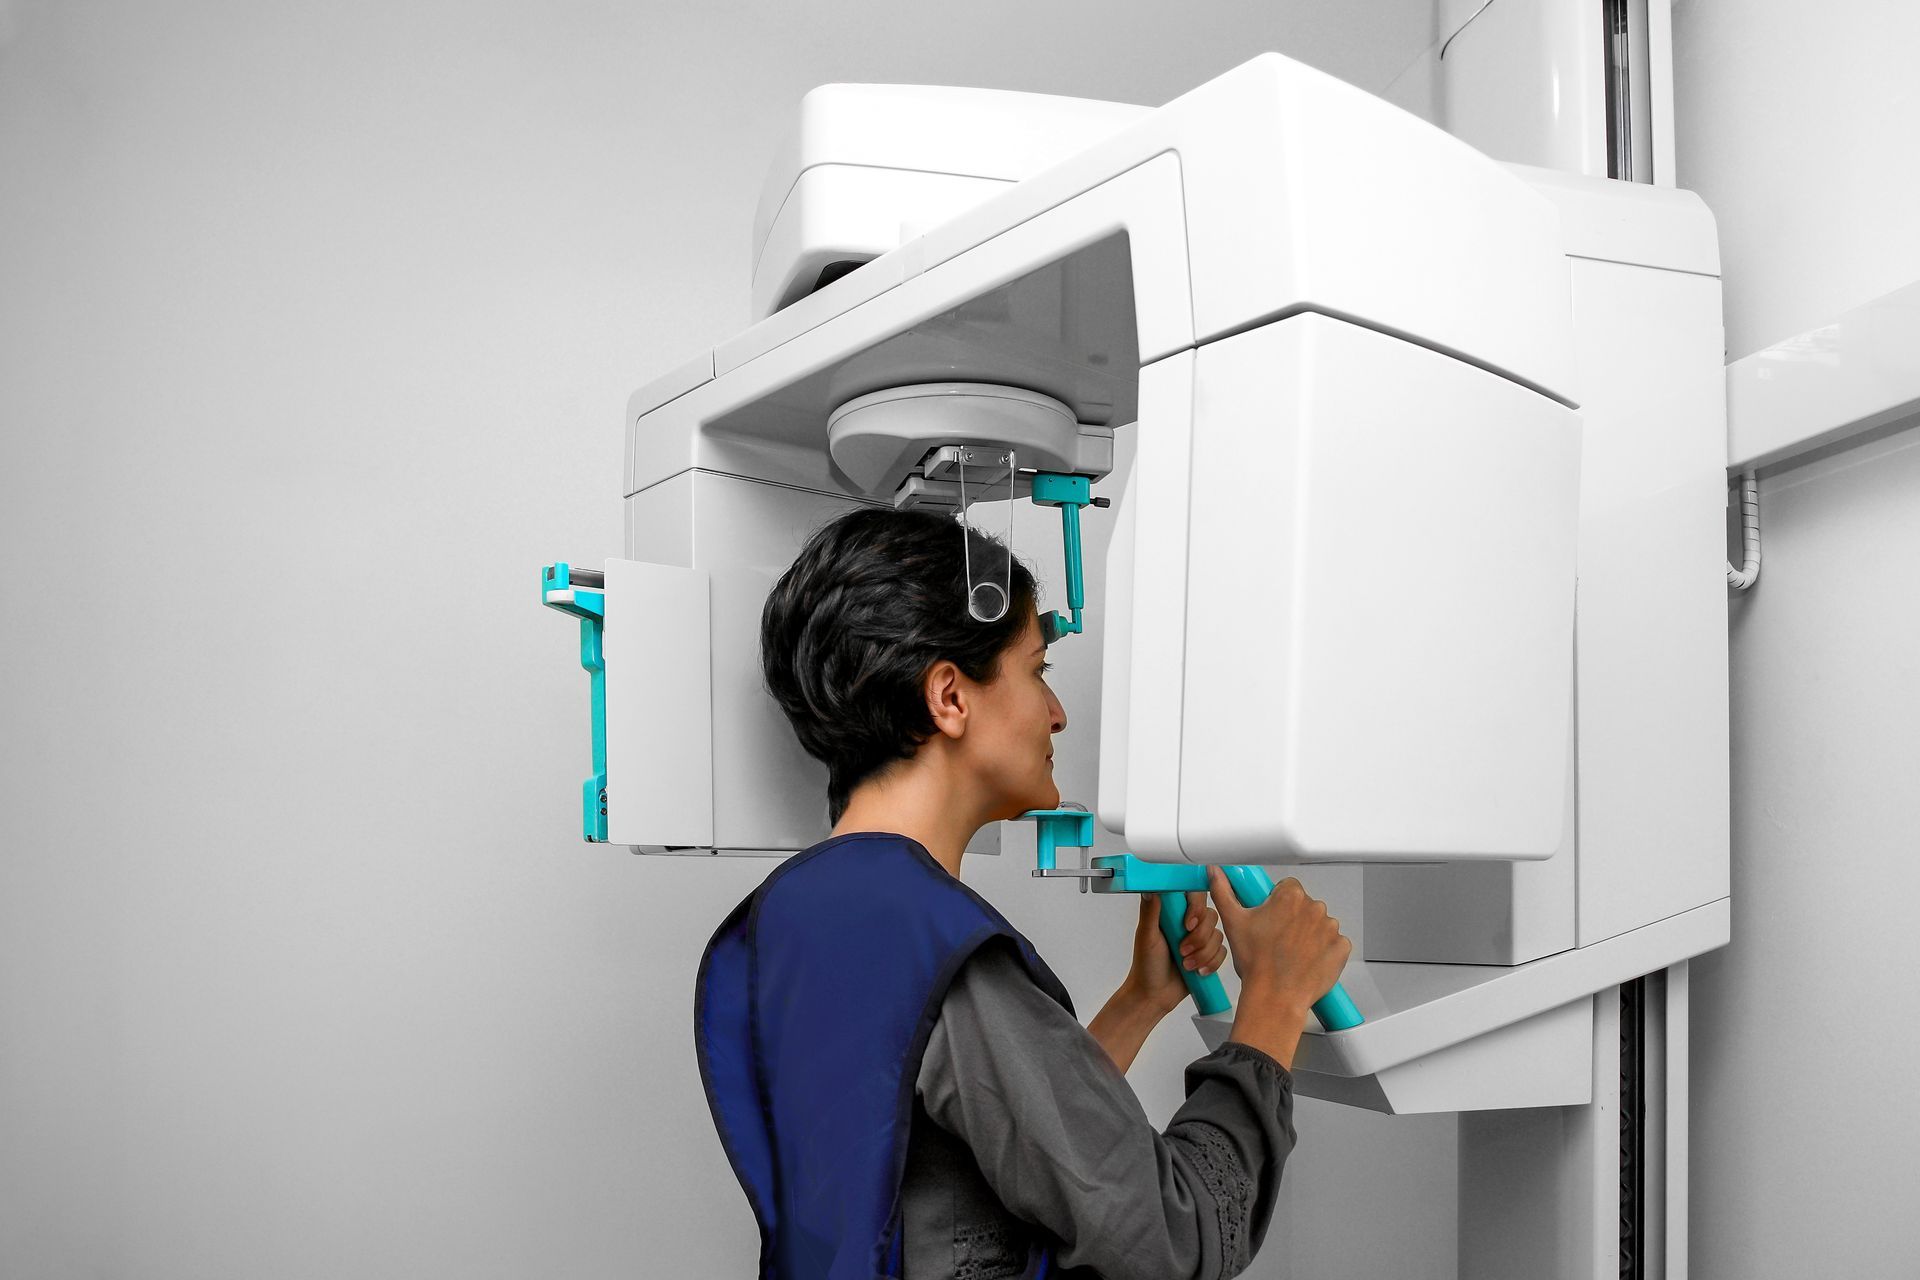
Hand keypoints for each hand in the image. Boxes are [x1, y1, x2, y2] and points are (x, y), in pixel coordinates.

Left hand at [1124, 890, 1225, 1015]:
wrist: (1155, 995)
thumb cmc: (1146, 965)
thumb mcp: (1147, 936)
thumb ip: (1150, 911)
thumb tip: (1150, 887)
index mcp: (1173, 912)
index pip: (1193, 895)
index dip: (1196, 908)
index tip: (1188, 925)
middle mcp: (1188, 921)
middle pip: (1210, 916)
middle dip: (1199, 938)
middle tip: (1182, 951)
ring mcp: (1200, 938)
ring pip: (1218, 935)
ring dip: (1203, 953)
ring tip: (1186, 965)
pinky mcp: (1209, 954)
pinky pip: (1223, 952)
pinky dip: (1211, 963)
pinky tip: (1198, 972)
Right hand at [1206, 866, 1350, 1013]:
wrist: (1275, 997)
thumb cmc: (1256, 964)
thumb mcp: (1233, 922)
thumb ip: (1223, 891)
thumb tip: (1216, 873)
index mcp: (1290, 896)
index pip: (1287, 888)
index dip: (1276, 904)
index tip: (1270, 919)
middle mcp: (1314, 908)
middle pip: (1303, 906)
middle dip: (1293, 920)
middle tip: (1277, 940)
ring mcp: (1330, 929)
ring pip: (1319, 925)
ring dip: (1309, 935)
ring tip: (1291, 954)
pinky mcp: (1341, 948)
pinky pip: (1334, 943)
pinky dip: (1324, 951)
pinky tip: (1307, 961)